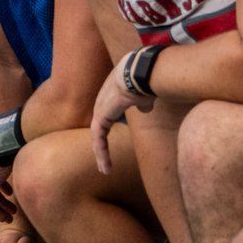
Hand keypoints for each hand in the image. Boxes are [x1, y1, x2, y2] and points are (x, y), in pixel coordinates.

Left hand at [91, 53, 153, 174]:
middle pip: (99, 129)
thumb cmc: (145, 79)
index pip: (106, 118)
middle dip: (101, 147)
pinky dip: (101, 152)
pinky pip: (98, 139)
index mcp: (112, 98)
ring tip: (105, 170)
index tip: (111, 145)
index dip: (107, 133)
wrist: (139, 72)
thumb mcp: (144, 94)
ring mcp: (100, 109)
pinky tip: (105, 165)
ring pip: (97, 137)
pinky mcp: (101, 117)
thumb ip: (142, 102)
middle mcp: (102, 103)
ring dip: (101, 154)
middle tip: (104, 164)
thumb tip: (145, 108)